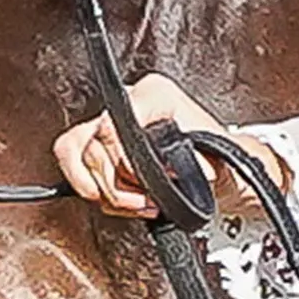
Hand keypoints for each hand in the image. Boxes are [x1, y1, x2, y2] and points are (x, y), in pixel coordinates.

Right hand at [54, 74, 278, 220]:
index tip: (143, 184)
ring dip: (106, 191)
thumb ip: (191, 160)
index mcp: (154, 96)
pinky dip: (99, 193)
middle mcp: (129, 103)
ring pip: (76, 156)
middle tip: (144, 200)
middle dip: (116, 185)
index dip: (123, 163)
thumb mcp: (215, 156)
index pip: (112, 126)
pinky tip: (126, 201)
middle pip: (90, 146)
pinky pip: (75, 166)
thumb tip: (168, 168)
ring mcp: (111, 122)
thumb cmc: (222, 158)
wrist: (223, 169)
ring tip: (138, 202)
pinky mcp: (101, 144)